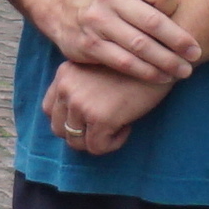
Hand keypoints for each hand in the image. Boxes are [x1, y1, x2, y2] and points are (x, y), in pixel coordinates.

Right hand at [38, 0, 198, 87]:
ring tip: (184, 71)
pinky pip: (124, 63)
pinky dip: (147, 72)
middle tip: (196, 56)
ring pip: (140, 46)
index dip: (177, 8)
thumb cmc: (113, 3)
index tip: (189, 24)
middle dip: (178, 43)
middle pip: (153, 23)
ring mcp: (97, 23)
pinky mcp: (89, 46)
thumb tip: (181, 19)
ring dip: (166, 62)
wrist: (66, 13)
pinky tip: (162, 77)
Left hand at [38, 54, 178, 157]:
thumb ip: (79, 88)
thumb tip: (75, 120)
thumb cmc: (133, 68)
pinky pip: (96, 147)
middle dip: (80, 133)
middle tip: (104, 127)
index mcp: (63, 74)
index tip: (92, 116)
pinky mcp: (99, 118)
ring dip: (96, 140)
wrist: (159, 61)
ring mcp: (80, 103)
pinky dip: (112, 144)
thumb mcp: (96, 71)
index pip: (49, 109)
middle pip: (58, 128)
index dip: (70, 119)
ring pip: (75, 141)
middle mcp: (65, 87)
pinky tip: (126, 127)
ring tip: (117, 126)